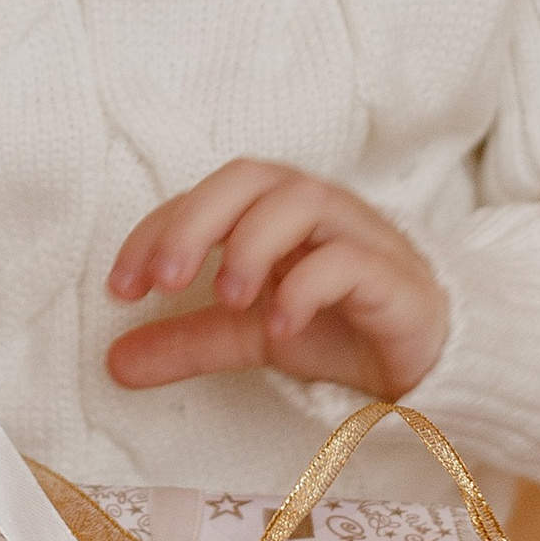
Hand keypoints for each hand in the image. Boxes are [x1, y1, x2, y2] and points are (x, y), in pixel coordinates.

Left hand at [105, 160, 447, 400]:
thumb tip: (112, 362)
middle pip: (252, 178)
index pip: (206, 196)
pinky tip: (282, 325)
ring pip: (304, 200)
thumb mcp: (249, 337)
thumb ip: (187, 341)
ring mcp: (358, 237)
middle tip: (166, 281)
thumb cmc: (338, 329)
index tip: (121, 288)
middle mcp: (314, 212)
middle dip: (198, 221)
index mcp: (273, 214)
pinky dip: (308, 285)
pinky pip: (352, 259)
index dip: (158, 230)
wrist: (426, 361)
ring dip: (253, 244)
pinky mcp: (394, 277)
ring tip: (229, 301)